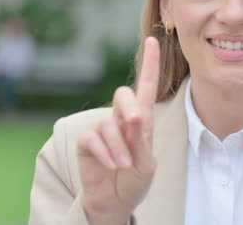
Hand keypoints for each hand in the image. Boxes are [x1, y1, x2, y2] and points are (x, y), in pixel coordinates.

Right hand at [77, 37, 159, 224]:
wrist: (115, 202)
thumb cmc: (134, 180)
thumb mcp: (146, 163)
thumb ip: (141, 140)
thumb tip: (133, 116)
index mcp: (143, 121)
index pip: (147, 87)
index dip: (151, 64)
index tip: (154, 40)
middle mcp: (122, 119)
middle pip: (123, 95)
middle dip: (129, 111)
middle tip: (135, 129)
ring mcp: (103, 129)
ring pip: (108, 124)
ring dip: (119, 147)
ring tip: (124, 165)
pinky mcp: (87, 142)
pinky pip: (93, 138)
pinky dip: (105, 153)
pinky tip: (111, 166)